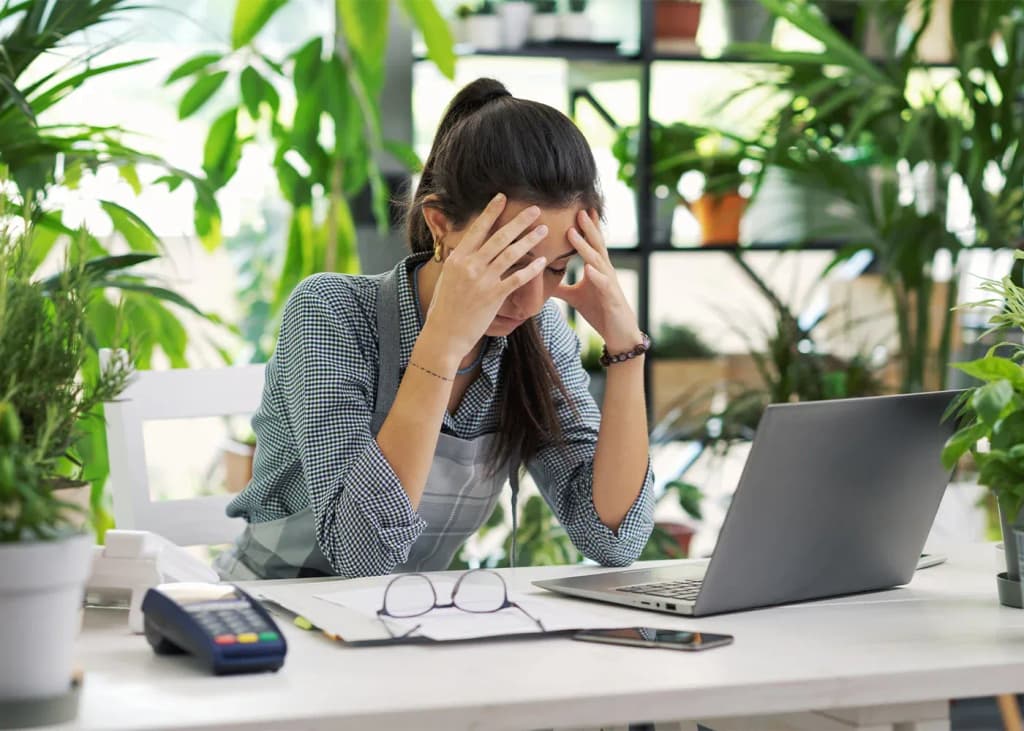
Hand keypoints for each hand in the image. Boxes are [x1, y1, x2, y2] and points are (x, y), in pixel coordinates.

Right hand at [422, 193, 548, 363]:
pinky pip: (517, 279)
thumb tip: (464, 248)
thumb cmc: (445, 308)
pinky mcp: (493, 297)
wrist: (444, 334)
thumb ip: (459, 262)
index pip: (477, 229)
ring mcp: (482, 281)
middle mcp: (469, 266)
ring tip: (544, 231)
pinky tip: (543, 262)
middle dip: (519, 221)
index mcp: (457, 258)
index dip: (491, 212)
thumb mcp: (448, 278)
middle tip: (535, 209)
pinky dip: (531, 269)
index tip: (502, 197)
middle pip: (499, 237)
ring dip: (530, 240)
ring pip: (511, 254)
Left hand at [555, 209, 641, 352]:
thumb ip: (561, 286)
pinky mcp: (612, 299)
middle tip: (578, 209)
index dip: (587, 227)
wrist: (619, 334)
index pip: (592, 244)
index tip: (578, 209)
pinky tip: (588, 268)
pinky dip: (596, 276)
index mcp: (597, 269)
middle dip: (588, 228)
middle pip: (596, 245)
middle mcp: (605, 272)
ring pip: (597, 261)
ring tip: (573, 233)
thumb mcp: (575, 296)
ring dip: (585, 247)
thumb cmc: (600, 311)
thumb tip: (541, 278)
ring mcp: (609, 284)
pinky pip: (604, 285)